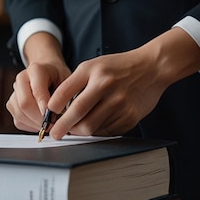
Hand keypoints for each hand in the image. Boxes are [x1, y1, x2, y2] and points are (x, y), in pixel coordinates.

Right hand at [6, 60, 70, 131]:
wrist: (49, 73)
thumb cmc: (59, 77)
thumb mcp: (68, 82)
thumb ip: (64, 97)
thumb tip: (61, 117)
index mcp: (36, 70)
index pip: (37, 90)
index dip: (45, 105)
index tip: (53, 116)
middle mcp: (21, 80)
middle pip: (25, 104)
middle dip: (40, 118)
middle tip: (54, 125)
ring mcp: (14, 93)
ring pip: (20, 115)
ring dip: (36, 124)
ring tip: (51, 124)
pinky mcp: (12, 106)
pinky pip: (19, 121)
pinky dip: (32, 126)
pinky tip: (43, 123)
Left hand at [47, 28, 199, 138]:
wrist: (152, 68)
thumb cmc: (118, 68)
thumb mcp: (92, 66)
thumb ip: (74, 84)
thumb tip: (56, 109)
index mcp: (93, 72)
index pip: (64, 93)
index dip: (52, 109)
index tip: (47, 117)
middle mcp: (106, 86)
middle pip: (77, 115)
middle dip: (62, 127)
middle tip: (55, 133)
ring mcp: (120, 103)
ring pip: (91, 127)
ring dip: (80, 131)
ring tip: (76, 128)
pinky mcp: (130, 117)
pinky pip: (107, 131)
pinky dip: (98, 131)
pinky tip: (98, 123)